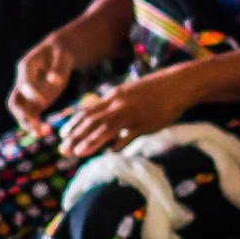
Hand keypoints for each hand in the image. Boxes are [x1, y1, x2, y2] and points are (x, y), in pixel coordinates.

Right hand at [9, 38, 75, 131]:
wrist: (59, 54)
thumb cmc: (62, 52)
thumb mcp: (64, 56)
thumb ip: (59, 68)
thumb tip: (54, 81)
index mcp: (26, 67)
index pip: (24, 82)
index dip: (32, 92)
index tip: (44, 101)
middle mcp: (22, 82)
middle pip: (14, 101)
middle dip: (22, 114)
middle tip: (36, 124)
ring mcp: (27, 93)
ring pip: (20, 112)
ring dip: (27, 124)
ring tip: (41, 133)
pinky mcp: (35, 101)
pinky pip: (30, 116)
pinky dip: (35, 125)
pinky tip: (46, 131)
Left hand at [57, 71, 194, 159]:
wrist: (177, 85)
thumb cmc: (154, 90)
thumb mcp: (130, 94)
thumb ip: (116, 107)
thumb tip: (105, 120)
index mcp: (113, 97)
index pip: (88, 111)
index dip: (73, 124)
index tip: (62, 135)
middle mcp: (118, 105)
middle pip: (92, 122)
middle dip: (75, 136)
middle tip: (62, 150)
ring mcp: (131, 115)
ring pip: (105, 129)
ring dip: (90, 142)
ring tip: (77, 153)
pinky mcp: (145, 124)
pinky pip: (129, 135)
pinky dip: (119, 143)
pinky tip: (111, 152)